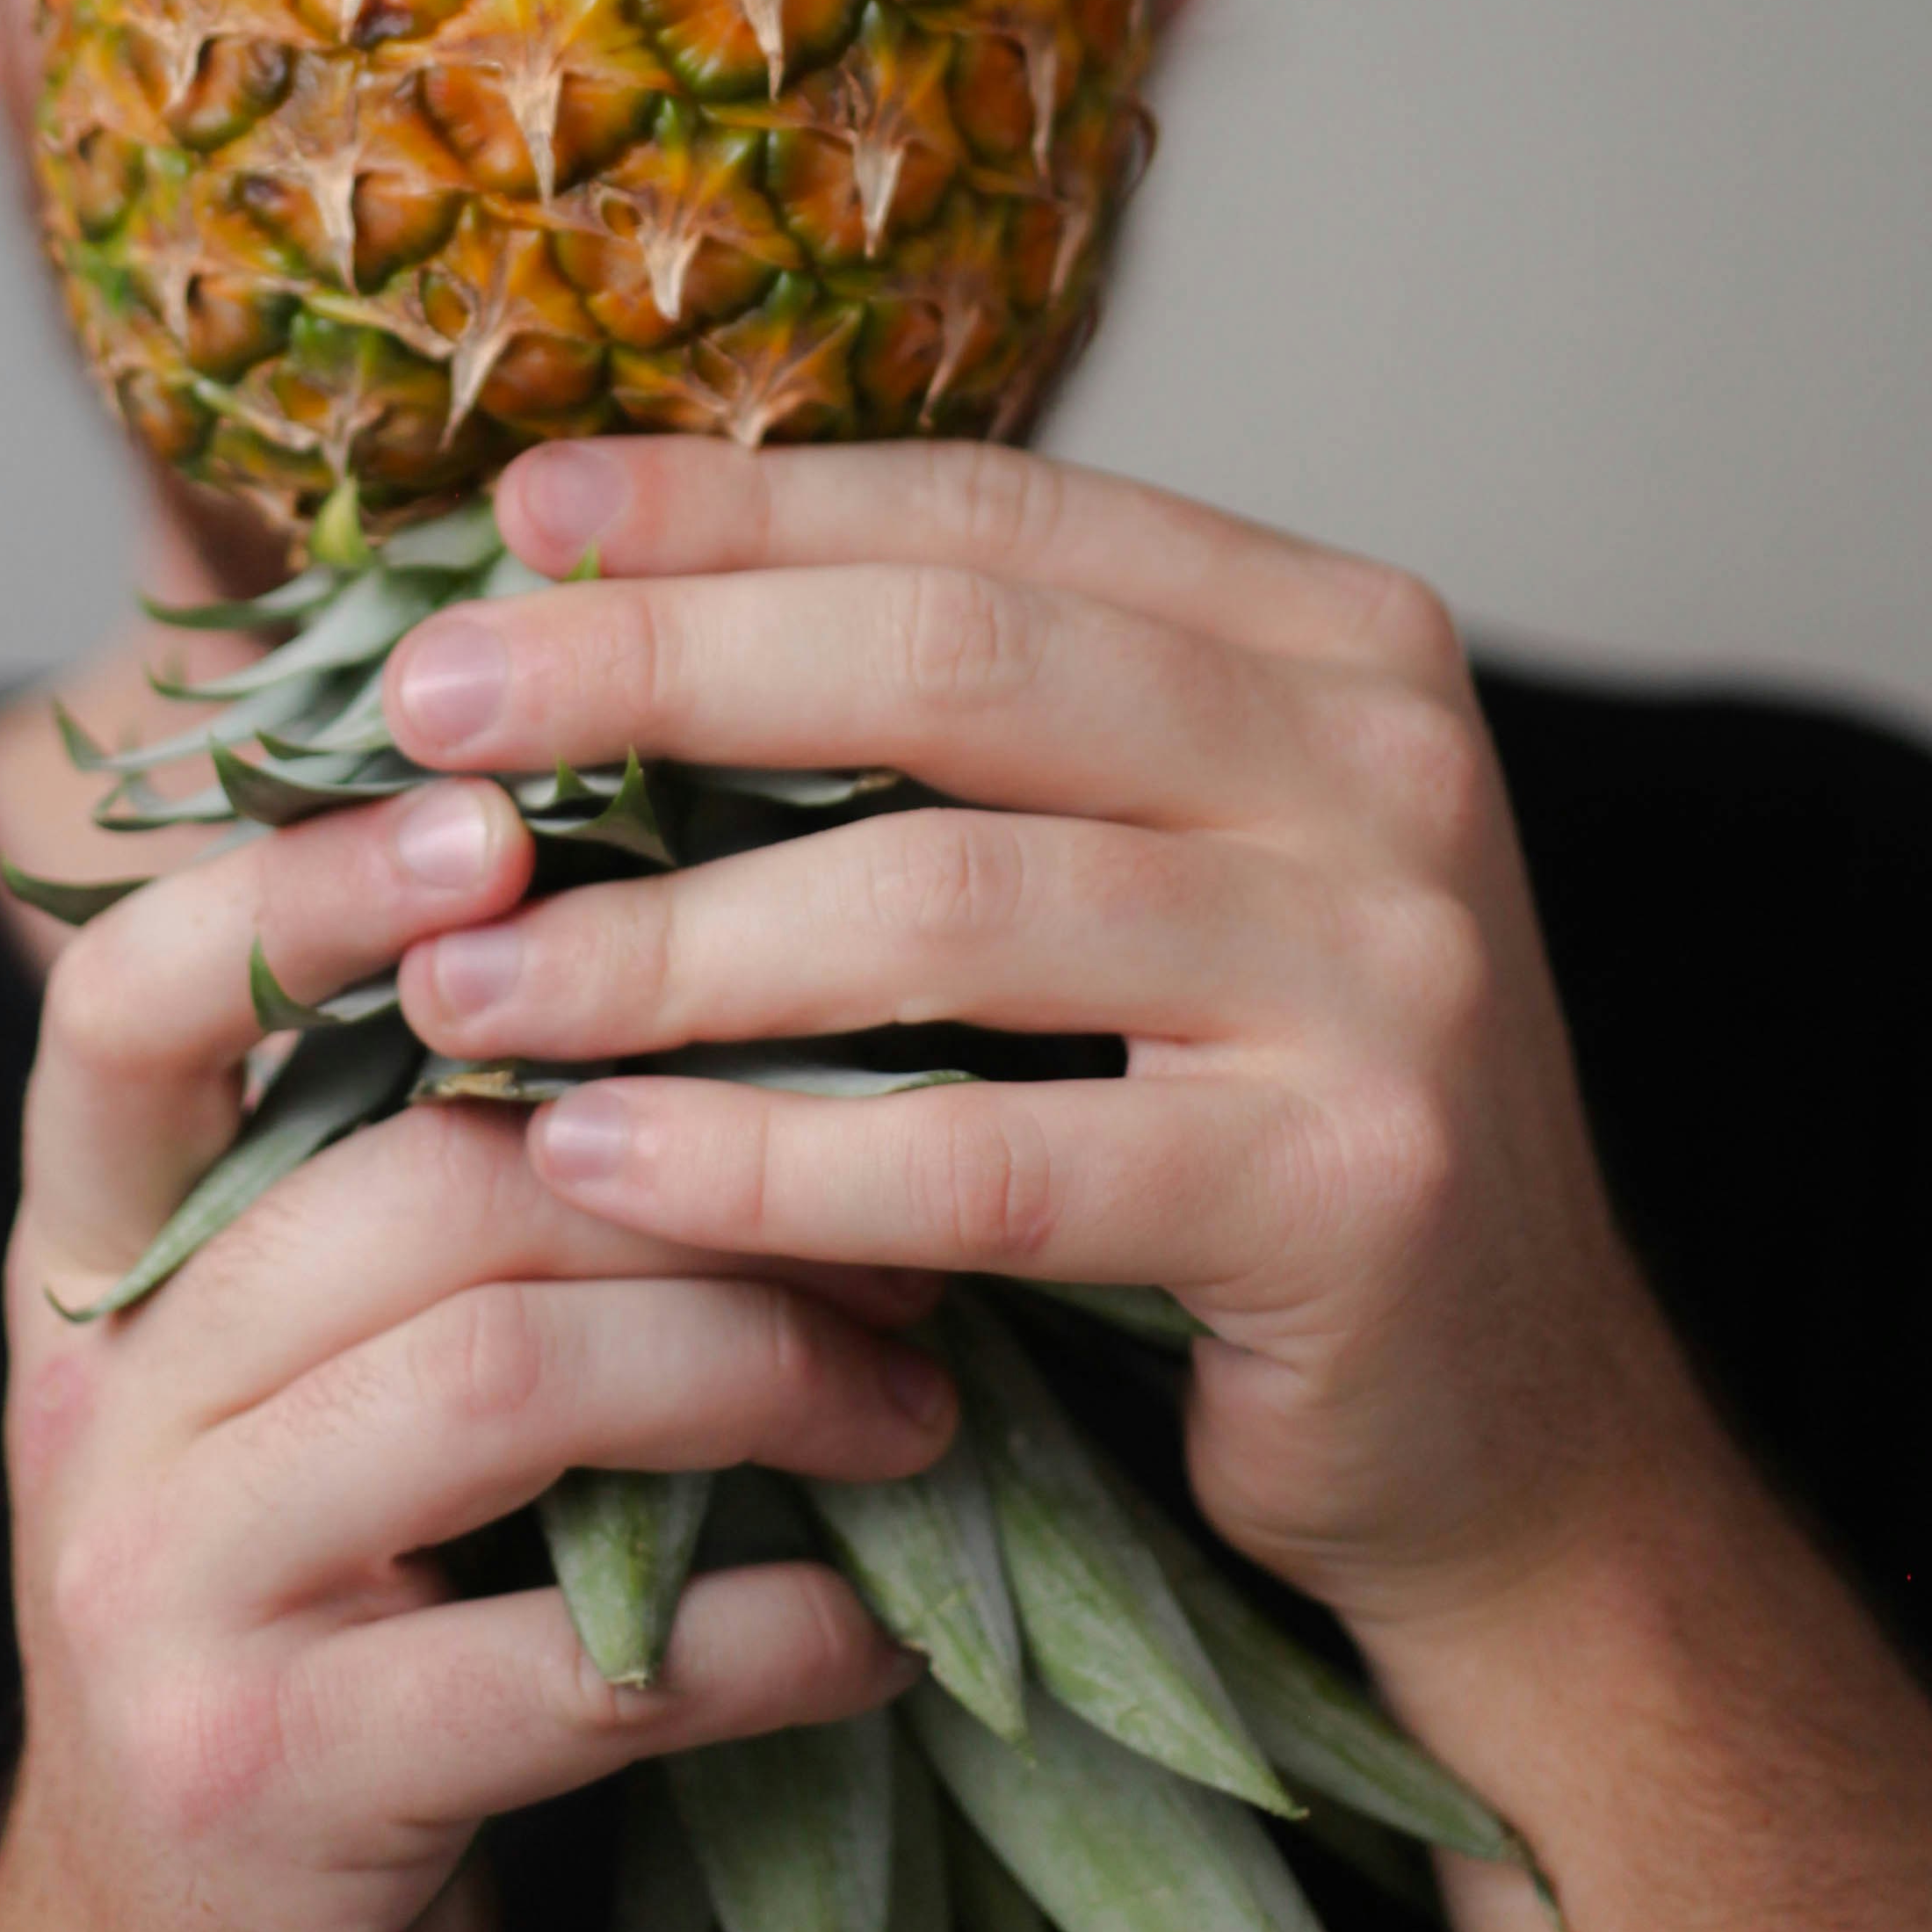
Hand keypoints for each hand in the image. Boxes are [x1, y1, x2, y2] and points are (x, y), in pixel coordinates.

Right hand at [0, 775, 941, 1931]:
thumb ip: (406, 1186)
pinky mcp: (263, 1791)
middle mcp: (95, 1405)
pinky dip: (767, 1637)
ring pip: (505, 1387)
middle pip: (420, 1187)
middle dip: (704, 1176)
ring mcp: (157, 1598)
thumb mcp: (289, 1381)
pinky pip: (569, 1667)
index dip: (302, 889)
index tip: (506, 829)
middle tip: (908, 1213)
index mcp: (90, 1263)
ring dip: (761, 1373)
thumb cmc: (310, 1619)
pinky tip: (871, 1630)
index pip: (129, 1001)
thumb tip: (709, 934)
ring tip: (913, 1407)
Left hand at [384, 441, 1704, 1648]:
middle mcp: (1384, 763)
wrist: (1504, 1430)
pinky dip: (766, 1160)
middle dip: (656, 670)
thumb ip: (961, 728)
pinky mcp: (1347, 1191)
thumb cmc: (1252, 1118)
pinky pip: (991, 1160)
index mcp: (1327, 633)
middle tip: (427, 713)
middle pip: (947, 660)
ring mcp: (1385, 972)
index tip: (514, 516)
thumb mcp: (1148, 860)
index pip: (984, 507)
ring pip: (947, 900)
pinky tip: (595, 1157)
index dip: (738, 501)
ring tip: (458, 970)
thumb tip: (594, 577)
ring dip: (665, 939)